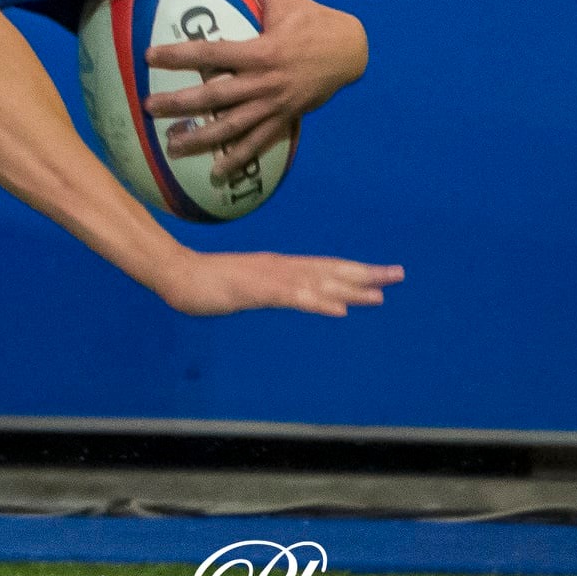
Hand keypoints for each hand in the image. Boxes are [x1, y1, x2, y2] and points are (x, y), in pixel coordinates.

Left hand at [144, 0, 366, 179]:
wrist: (351, 52)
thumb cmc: (311, 20)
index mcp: (261, 51)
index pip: (211, 53)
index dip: (180, 54)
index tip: (150, 56)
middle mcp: (264, 82)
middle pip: (215, 96)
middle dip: (180, 104)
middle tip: (148, 108)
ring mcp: (274, 105)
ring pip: (233, 127)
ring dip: (202, 139)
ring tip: (172, 148)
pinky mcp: (285, 119)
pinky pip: (259, 144)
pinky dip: (238, 159)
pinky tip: (216, 173)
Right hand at [159, 250, 404, 317]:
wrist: (176, 274)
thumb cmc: (206, 283)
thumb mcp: (245, 287)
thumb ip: (267, 289)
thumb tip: (286, 295)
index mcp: (279, 267)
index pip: (325, 267)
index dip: (355, 270)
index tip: (383, 274)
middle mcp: (280, 267)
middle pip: (330, 269)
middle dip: (366, 273)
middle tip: (399, 274)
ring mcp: (269, 277)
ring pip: (318, 282)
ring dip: (350, 288)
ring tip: (380, 294)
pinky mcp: (256, 290)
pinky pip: (293, 297)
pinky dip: (319, 302)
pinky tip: (339, 309)